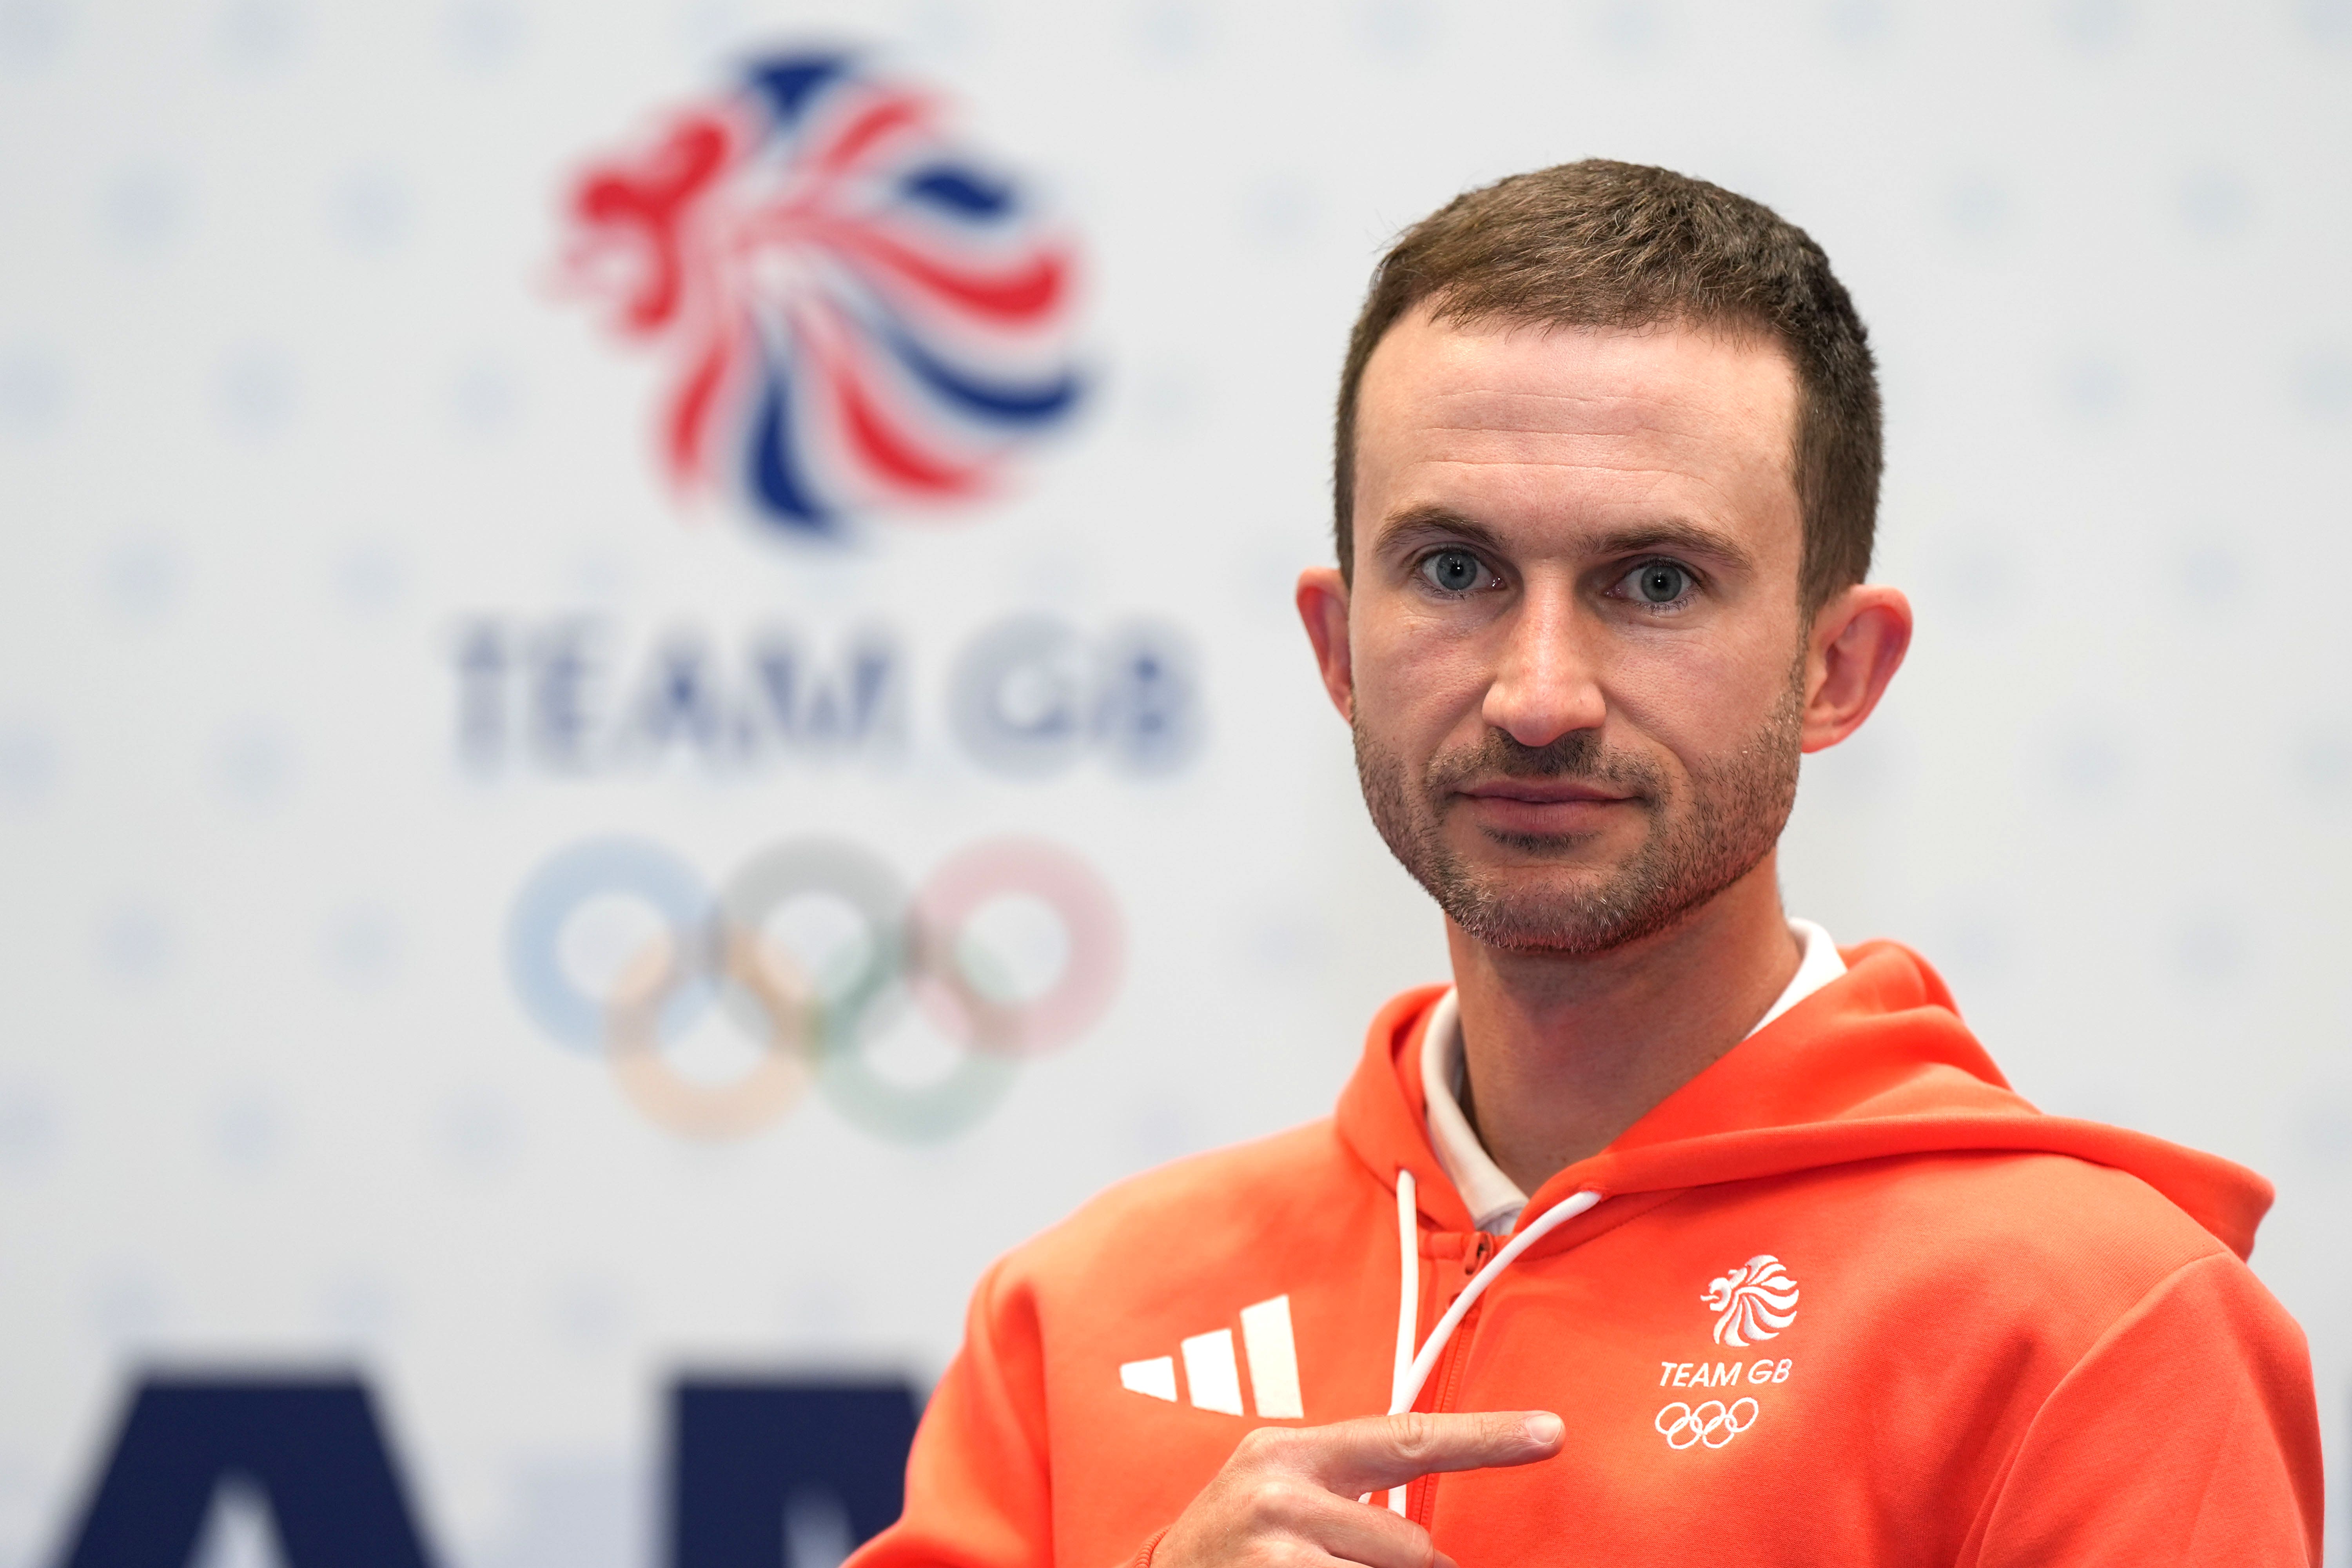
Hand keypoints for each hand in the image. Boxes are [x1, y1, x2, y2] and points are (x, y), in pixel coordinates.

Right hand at [1153, 1410, 1564, 1567]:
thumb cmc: (1234, 1547)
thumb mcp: (1281, 1494)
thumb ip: (1351, 1492)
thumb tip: (1434, 1542)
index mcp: (1290, 1453)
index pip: (1408, 1439)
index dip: (1486, 1436)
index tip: (1551, 1432)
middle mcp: (1281, 1494)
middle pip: (1411, 1546)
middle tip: (1349, 1566)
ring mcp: (1276, 1554)